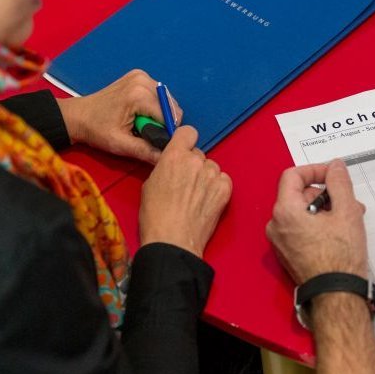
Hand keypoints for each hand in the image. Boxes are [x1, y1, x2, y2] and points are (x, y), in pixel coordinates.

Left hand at [56, 69, 183, 163]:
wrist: (78, 116)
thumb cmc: (96, 130)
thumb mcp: (120, 144)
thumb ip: (145, 151)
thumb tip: (166, 158)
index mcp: (139, 95)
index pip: (171, 115)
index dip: (166, 131)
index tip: (153, 139)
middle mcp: (143, 80)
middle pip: (171, 106)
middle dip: (162, 121)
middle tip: (143, 130)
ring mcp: (141, 75)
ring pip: (166, 100)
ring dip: (159, 114)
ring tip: (140, 122)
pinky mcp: (139, 76)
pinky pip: (158, 94)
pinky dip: (153, 105)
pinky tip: (139, 112)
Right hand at [139, 126, 231, 257]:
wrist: (173, 241)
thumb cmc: (156, 216)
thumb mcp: (149, 184)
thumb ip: (164, 167)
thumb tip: (172, 165)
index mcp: (174, 156)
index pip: (188, 132)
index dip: (185, 141)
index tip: (183, 150)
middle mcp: (196, 161)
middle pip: (199, 154)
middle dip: (193, 165)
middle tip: (185, 183)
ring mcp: (212, 175)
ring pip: (212, 167)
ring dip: (205, 177)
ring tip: (195, 196)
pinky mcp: (225, 190)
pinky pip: (223, 180)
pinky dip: (217, 188)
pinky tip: (206, 201)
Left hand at [266, 160, 367, 284]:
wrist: (335, 295)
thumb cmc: (338, 259)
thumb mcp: (346, 212)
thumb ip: (339, 182)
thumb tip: (335, 167)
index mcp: (285, 211)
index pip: (293, 175)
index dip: (315, 170)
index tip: (333, 174)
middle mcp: (276, 225)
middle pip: (297, 194)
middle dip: (325, 194)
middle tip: (347, 200)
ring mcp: (280, 241)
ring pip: (301, 212)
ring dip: (324, 210)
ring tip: (348, 218)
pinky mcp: (288, 253)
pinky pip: (300, 229)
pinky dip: (317, 224)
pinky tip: (339, 232)